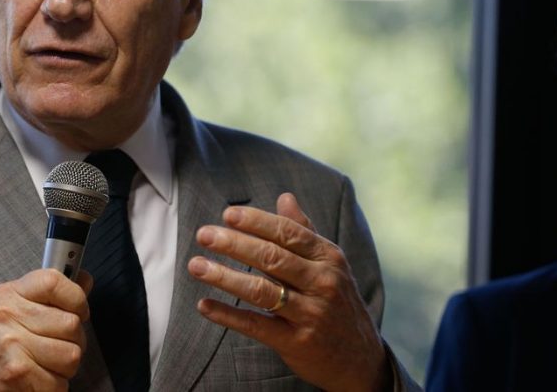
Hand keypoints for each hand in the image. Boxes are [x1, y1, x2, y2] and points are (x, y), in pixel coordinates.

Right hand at [0, 268, 91, 391]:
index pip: (53, 280)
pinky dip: (53, 388)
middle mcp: (6, 315)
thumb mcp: (12, 313)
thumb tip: (83, 280)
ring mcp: (11, 343)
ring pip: (72, 355)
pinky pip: (60, 382)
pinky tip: (35, 382)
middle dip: (73, 342)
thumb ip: (48, 298)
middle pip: (71, 322)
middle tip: (54, 349)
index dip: (77, 298)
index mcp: (7, 295)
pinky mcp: (17, 372)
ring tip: (43, 366)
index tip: (79, 310)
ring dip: (64, 369)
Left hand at [188, 193, 391, 391]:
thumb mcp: (329, 264)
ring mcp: (310, 314)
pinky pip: (256, 325)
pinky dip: (228, 315)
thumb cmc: (337, 302)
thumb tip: (285, 197)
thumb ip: (304, 231)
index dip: (256, 222)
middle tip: (203, 234)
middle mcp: (322, 283)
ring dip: (224, 276)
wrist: (360, 359)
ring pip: (261, 290)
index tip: (228, 214)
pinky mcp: (296, 342)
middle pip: (271, 257)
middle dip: (234, 243)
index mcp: (328, 257)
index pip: (288, 232)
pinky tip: (204, 305)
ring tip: (196, 265)